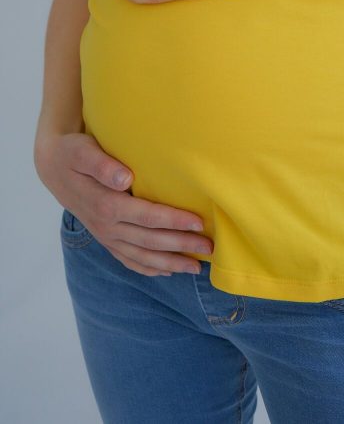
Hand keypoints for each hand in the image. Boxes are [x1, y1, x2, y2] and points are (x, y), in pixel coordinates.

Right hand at [34, 132, 211, 275]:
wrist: (53, 166)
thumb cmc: (73, 153)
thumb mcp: (83, 152)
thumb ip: (102, 165)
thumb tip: (124, 178)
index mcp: (105, 205)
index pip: (147, 217)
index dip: (174, 221)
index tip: (199, 222)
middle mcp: (107, 225)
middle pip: (150, 241)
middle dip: (181, 246)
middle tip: (210, 247)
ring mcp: (106, 235)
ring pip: (141, 256)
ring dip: (170, 263)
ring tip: (197, 268)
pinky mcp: (105, 238)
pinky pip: (128, 259)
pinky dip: (148, 268)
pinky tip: (167, 272)